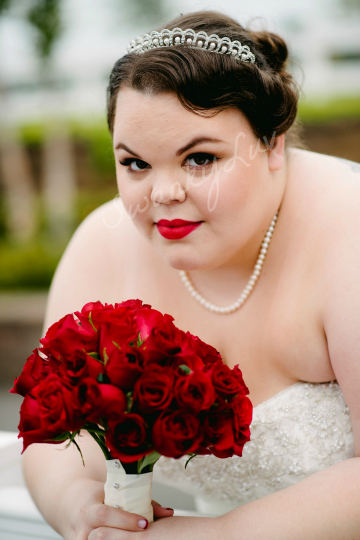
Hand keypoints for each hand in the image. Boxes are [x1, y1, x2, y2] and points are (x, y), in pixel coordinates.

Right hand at [59, 479, 173, 539]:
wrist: (71, 504)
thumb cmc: (97, 497)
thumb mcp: (114, 493)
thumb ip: (139, 501)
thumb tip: (168, 512)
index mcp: (89, 509)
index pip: (106, 516)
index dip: (125, 520)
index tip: (145, 523)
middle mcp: (82, 528)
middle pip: (103, 536)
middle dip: (124, 537)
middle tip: (145, 535)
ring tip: (138, 539)